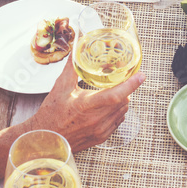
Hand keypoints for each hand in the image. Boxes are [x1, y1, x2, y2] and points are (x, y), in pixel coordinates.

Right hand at [31, 59, 145, 151]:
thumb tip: (78, 47)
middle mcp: (96, 120)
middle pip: (123, 101)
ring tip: (114, 91)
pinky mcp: (100, 138)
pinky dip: (117, 111)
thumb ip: (72, 66)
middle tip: (122, 79)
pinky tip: (109, 106)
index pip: (116, 95)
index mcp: (87, 106)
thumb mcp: (61, 87)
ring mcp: (100, 131)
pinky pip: (117, 121)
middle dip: (125, 89)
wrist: (45, 141)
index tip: (141, 75)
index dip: (131, 84)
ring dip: (122, 100)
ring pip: (122, 111)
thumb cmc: (51, 115)